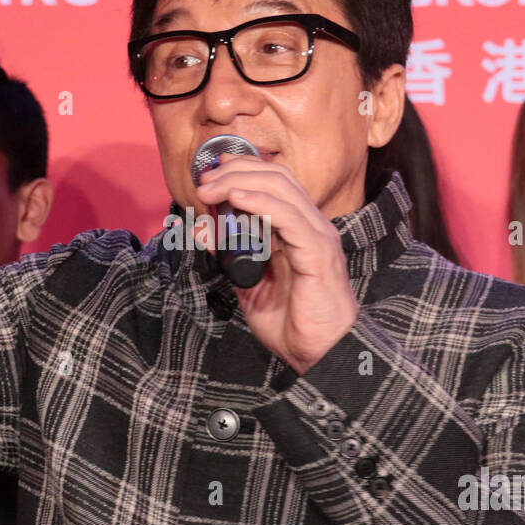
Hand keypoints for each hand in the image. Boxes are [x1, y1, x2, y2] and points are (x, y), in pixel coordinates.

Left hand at [195, 154, 358, 373]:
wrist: (322, 355)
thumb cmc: (292, 323)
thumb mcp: (249, 284)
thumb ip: (230, 257)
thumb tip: (202, 229)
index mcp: (299, 229)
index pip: (274, 182)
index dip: (242, 169)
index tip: (210, 174)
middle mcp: (311, 226)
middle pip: (276, 177)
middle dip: (236, 171)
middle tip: (204, 182)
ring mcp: (318, 237)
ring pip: (282, 189)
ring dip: (241, 183)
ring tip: (211, 190)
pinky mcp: (318, 254)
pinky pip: (290, 218)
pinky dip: (261, 204)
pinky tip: (238, 200)